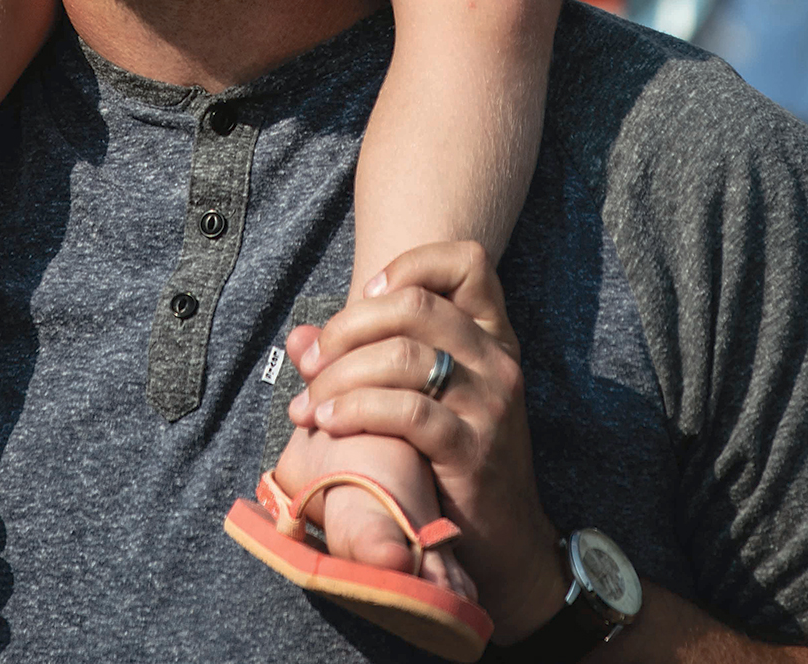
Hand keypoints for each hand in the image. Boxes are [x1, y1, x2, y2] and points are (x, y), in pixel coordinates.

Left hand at [282, 242, 564, 641]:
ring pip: (403, 356)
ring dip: (340, 375)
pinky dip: (356, 411)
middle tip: (313, 360)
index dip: (410, 265)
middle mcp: (496, 360)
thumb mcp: (424, 399)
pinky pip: (407, 411)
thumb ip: (364, 361)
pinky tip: (328, 423)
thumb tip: (298, 338)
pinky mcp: (472, 449)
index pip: (466, 262)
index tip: (369, 293)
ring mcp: (490, 404)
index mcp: (491, 336)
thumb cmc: (455, 463)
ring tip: (309, 405)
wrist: (508, 546)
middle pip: (415, 305)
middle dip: (348, 326)